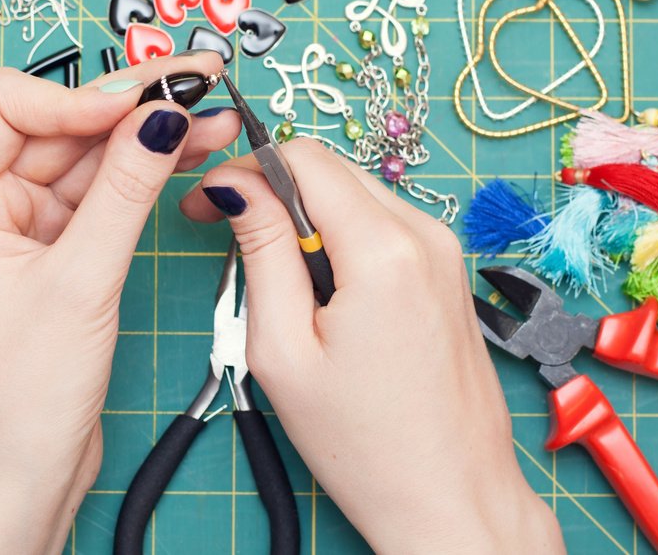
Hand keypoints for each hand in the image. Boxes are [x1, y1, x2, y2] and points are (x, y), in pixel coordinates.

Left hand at [0, 53, 238, 554]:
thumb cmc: (19, 394)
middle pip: (62, 123)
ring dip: (151, 134)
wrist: (23, 472)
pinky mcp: (63, 247)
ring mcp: (28, 223)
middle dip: (132, 103)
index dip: (77, 95)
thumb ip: (124, 192)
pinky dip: (148, 172)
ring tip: (215, 114)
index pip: (10, 104)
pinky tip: (192, 150)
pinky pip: (107, 191)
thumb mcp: (79, 281)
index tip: (141, 102)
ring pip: (92, 155)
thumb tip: (161, 115)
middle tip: (197, 80)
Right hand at [181, 139, 563, 553]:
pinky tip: (319, 291)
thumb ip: (260, 252)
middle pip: (330, 170)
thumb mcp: (283, 350)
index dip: (242, 169)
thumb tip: (235, 186)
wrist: (453, 498)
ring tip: (274, 277)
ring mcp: (444, 251)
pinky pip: (382, 225)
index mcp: (384, 249)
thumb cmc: (366, 444)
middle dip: (269, 189)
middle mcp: (425, 234)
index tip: (205, 202)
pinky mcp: (449, 271)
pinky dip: (340, 239)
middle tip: (223, 231)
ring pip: (355, 194)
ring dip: (304, 217)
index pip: (303, 158)